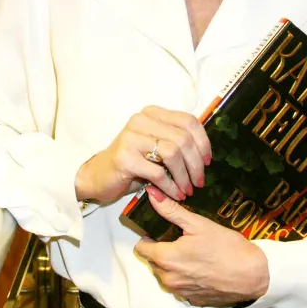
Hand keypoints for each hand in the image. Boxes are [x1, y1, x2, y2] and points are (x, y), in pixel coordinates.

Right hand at [75, 106, 210, 204]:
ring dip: (184, 176)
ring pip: (173, 153)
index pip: (188, 121)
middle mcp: (141, 120)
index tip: (208, 161)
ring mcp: (131, 137)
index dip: (203, 142)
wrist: (98, 176)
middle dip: (195, 164)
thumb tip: (206, 154)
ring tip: (187, 190)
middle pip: (183, 138)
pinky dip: (171, 186)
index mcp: (153, 113)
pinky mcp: (125, 157)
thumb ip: (176, 141)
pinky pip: (158, 172)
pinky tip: (175, 194)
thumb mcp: (156, 146)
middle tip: (199, 182)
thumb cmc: (133, 163)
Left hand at [135, 185, 269, 306]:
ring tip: (193, 251)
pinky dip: (186, 276)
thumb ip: (171, 211)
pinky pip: (180, 285)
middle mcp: (168, 279)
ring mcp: (180, 292)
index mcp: (166, 259)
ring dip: (173, 264)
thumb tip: (152, 194)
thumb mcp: (199, 224)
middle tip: (181, 237)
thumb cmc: (226, 247)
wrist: (252, 275)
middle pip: (153, 261)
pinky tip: (202, 266)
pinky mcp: (192, 300)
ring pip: (166, 274)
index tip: (161, 230)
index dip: (148, 237)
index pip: (141, 248)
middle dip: (162, 249)